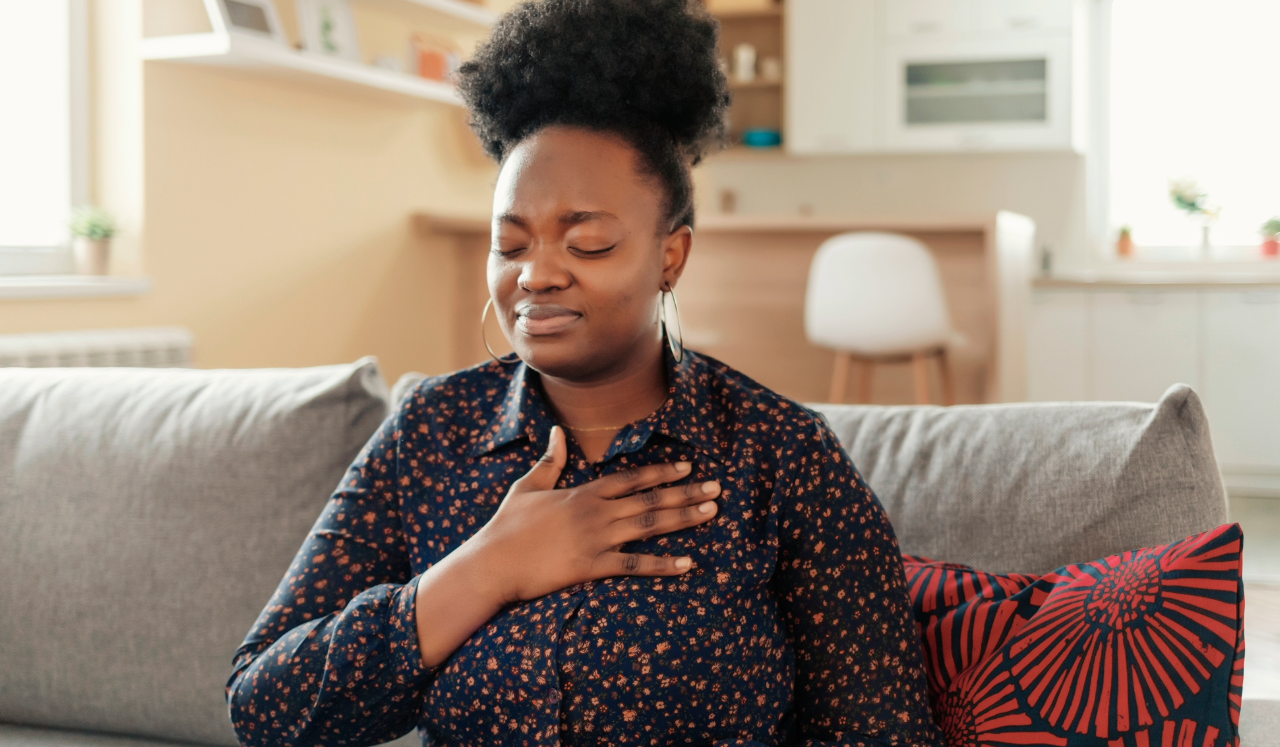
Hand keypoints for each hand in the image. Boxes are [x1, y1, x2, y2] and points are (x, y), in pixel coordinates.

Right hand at [471, 425, 719, 603]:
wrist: (492, 563)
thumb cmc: (507, 526)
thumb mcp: (528, 487)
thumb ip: (549, 461)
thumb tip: (556, 431)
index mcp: (583, 493)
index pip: (631, 478)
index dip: (661, 472)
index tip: (687, 467)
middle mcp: (596, 513)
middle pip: (650, 499)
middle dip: (686, 493)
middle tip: (717, 488)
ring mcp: (596, 540)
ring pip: (649, 526)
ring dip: (684, 518)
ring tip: (712, 512)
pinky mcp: (592, 566)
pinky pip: (634, 565)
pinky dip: (662, 564)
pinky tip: (687, 563)